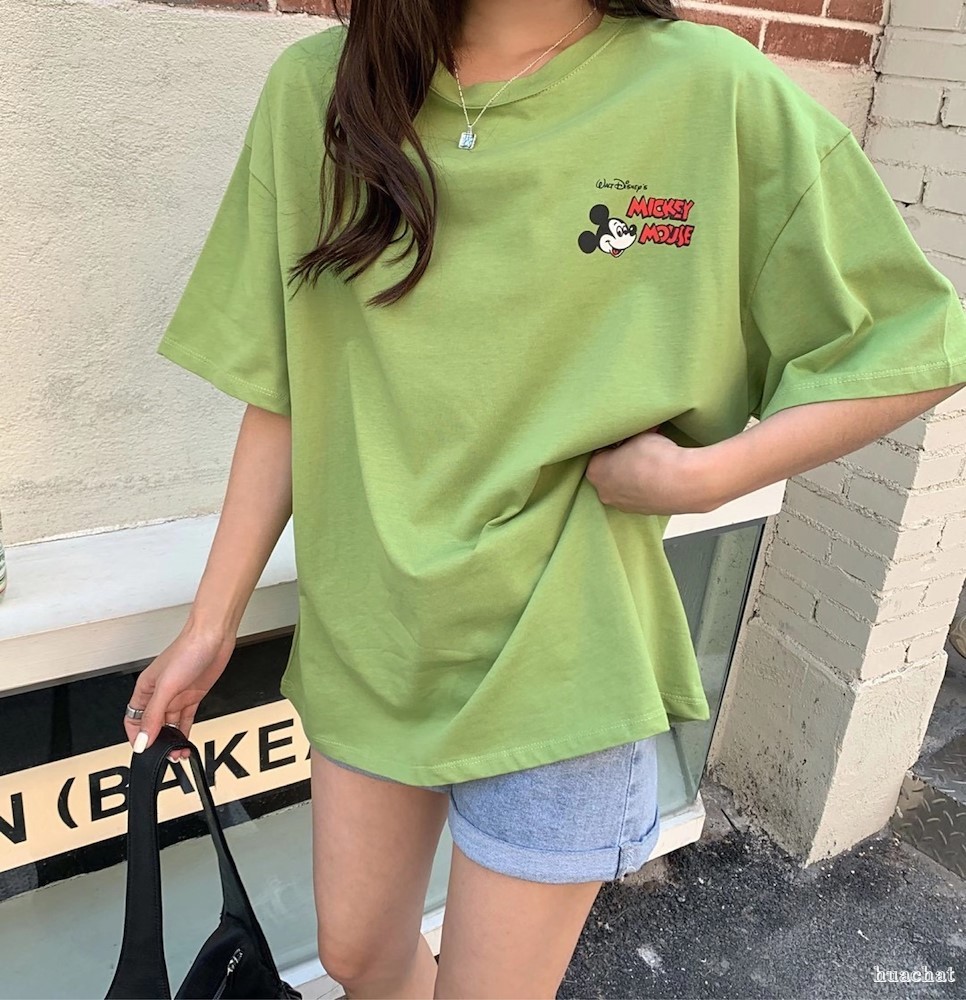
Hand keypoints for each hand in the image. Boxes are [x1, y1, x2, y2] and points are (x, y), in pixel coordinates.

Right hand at [123, 625, 234, 761]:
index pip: (133, 719)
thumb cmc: (188, 650)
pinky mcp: (193, 696)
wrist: (214, 637)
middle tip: (164, 755)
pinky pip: (185, 719)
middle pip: (152, 725)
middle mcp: (160, 693)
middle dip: (156, 742)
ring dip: (172, 739)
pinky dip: (185, 732)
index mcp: (146, 689)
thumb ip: (154, 715)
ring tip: (177, 753)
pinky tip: (186, 741)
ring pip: (170, 724)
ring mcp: (177, 695)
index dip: (136, 737)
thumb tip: (143, 740)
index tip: (143, 751)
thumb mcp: (166, 687)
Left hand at [584, 426, 720, 515]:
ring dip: (637, 470)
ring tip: (654, 457)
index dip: (614, 440)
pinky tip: (662, 471)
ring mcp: (625, 505)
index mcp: (595, 472)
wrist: (687, 482)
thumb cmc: (658, 458)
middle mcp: (605, 493)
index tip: (626, 434)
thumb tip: (634, 433)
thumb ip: (629, 434)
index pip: (598, 450)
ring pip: (627, 482)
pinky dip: (649, 482)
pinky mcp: (645, 512)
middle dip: (624, 456)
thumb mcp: (637, 433)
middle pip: (611, 469)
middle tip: (640, 444)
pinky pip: (642, 492)